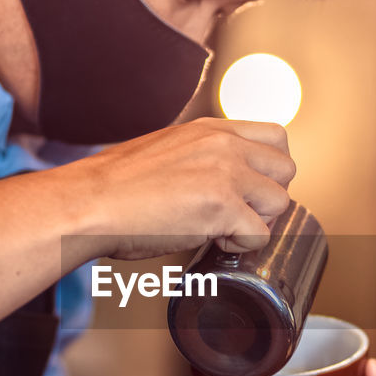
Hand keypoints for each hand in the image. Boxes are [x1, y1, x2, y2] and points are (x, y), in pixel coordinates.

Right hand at [68, 117, 295, 260]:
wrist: (88, 203)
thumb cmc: (113, 186)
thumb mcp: (165, 149)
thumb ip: (199, 156)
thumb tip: (218, 180)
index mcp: (211, 129)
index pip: (276, 136)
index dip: (268, 168)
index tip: (248, 188)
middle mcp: (224, 145)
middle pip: (287, 168)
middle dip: (269, 196)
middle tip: (240, 213)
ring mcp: (226, 174)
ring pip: (281, 202)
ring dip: (257, 222)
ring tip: (223, 229)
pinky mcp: (222, 207)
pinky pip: (260, 235)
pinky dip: (240, 246)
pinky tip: (213, 242)